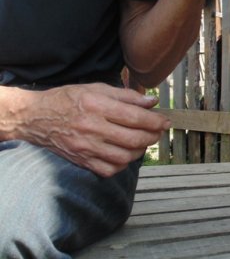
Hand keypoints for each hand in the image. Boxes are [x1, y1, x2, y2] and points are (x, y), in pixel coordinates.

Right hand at [16, 84, 169, 176]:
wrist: (35, 117)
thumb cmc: (68, 99)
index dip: (155, 121)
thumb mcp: (96, 88)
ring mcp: (85, 147)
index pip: (134, 116)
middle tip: (157, 132)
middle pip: (133, 138)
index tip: (165, 121)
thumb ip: (126, 96)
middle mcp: (91, 128)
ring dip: (139, 151)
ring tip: (142, 142)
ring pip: (124, 157)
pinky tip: (124, 154)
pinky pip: (109, 170)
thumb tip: (152, 102)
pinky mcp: (81, 160)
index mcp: (96, 106)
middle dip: (152, 136)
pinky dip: (122, 164)